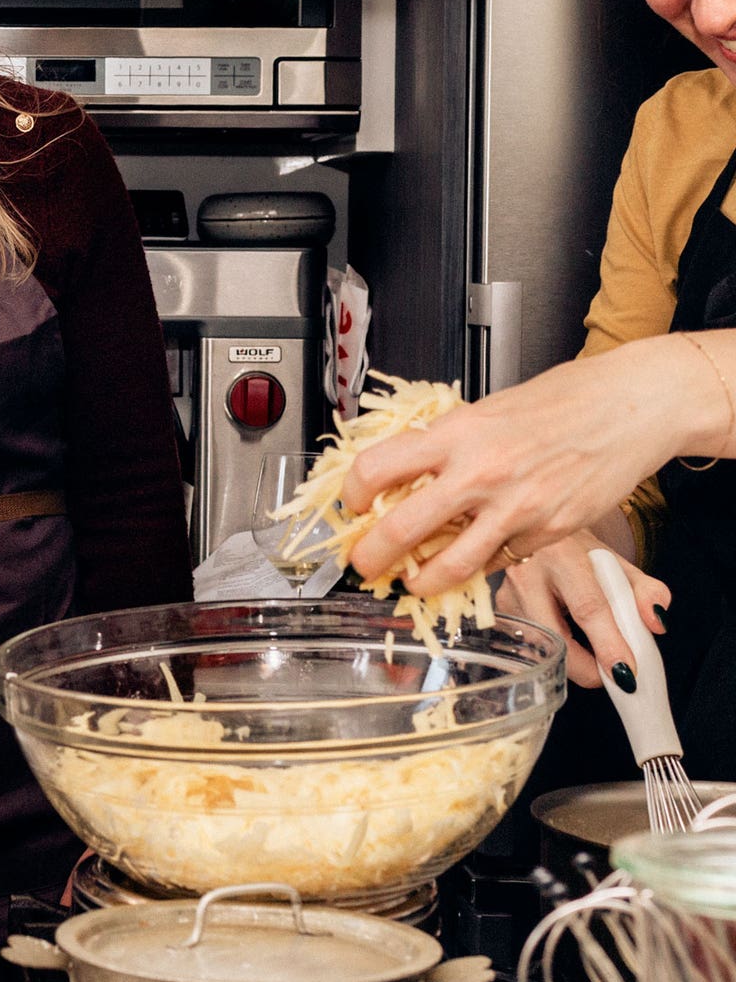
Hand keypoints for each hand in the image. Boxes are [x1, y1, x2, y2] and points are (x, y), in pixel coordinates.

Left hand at [343, 336, 712, 596]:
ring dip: (420, 580)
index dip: (353, 494)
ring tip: (412, 580)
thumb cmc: (560, 401)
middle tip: (363, 564)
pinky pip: (497, 562)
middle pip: (400, 529)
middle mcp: (480, 472)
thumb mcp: (487, 411)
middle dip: (370, 557)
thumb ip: (447, 445)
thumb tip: (403, 475)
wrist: (628, 407)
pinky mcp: (546, 533)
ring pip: (449, 565)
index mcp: (457, 433)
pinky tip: (471, 560)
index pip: (377, 468)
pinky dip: (478, 567)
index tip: (352, 505)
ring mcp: (515, 509)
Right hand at [494, 531, 667, 687]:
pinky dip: (555, 654)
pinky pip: (531, 646)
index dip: (608, 642)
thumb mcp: (618, 564)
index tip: (626, 671)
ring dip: (573, 662)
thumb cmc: (579, 553)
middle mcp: (527, 573)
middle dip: (588, 669)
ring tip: (592, 653)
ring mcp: (506, 595)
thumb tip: (655, 623)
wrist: (536, 534)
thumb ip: (646, 592)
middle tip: (612, 678)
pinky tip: (567, 643)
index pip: (587, 606)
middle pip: (556, 638)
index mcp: (562, 555)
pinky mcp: (498, 612)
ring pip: (542, 648)